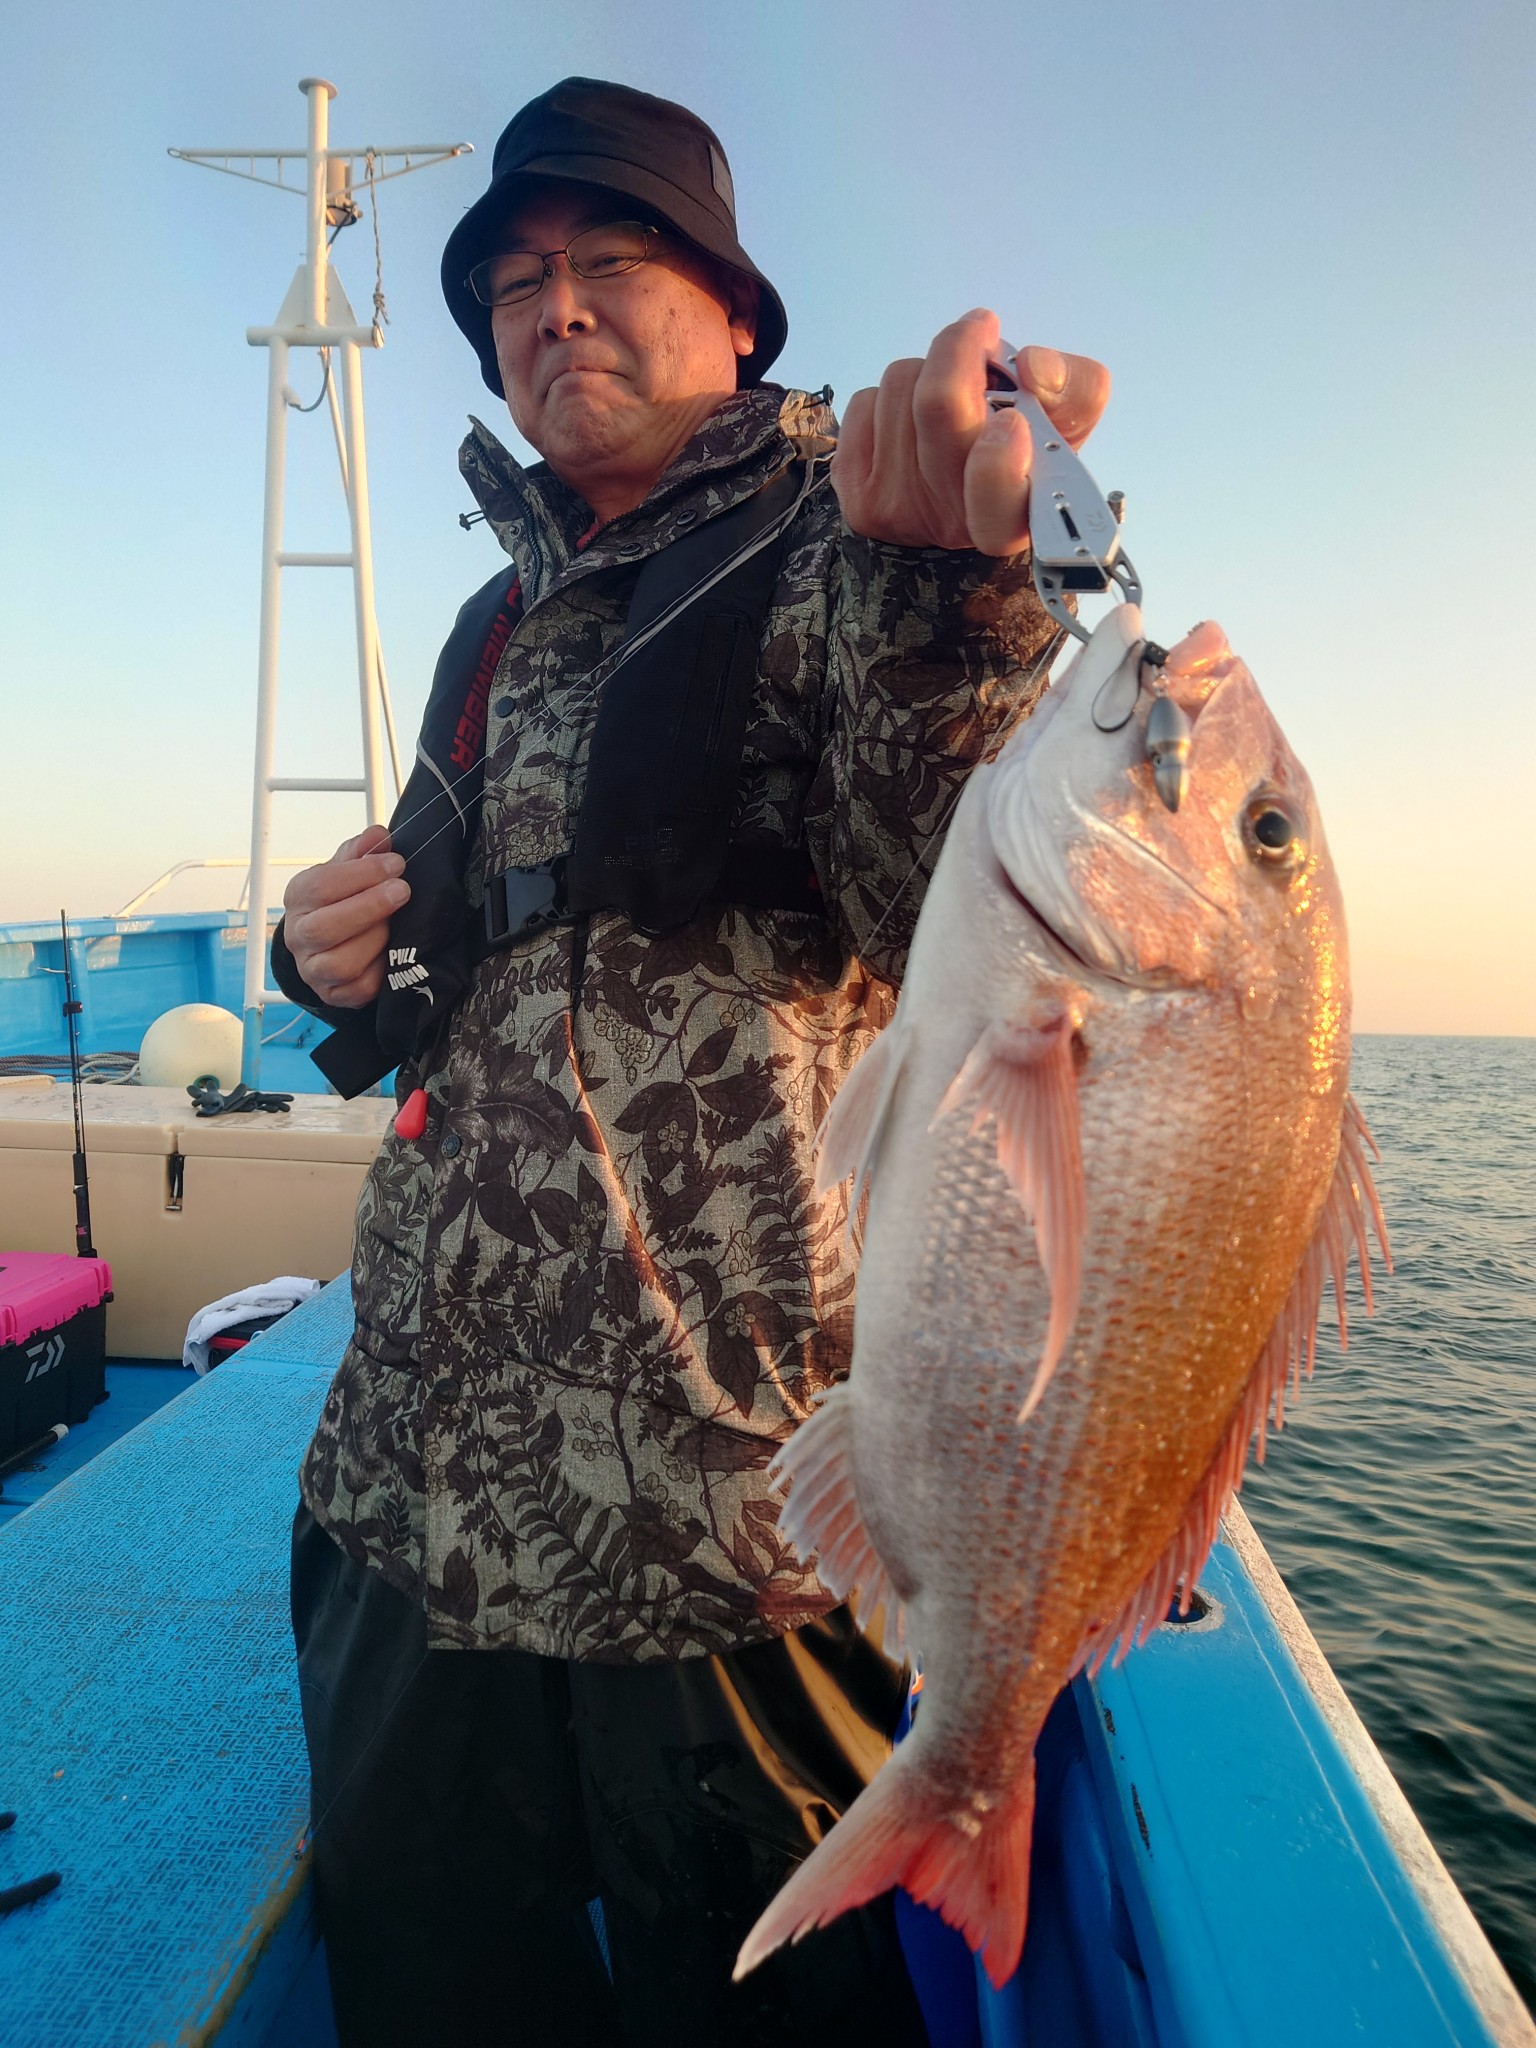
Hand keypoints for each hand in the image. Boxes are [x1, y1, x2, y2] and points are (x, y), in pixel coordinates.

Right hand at [281, 825, 409, 1007]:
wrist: (329, 943)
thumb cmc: (340, 899)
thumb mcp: (346, 869)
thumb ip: (360, 852)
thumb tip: (378, 835)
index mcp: (298, 898)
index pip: (321, 886)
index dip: (362, 874)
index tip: (396, 864)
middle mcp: (299, 936)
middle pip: (325, 928)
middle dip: (370, 907)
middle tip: (402, 890)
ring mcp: (314, 969)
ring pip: (342, 963)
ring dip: (376, 940)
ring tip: (395, 923)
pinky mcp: (335, 994)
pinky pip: (360, 988)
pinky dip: (381, 971)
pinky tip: (393, 952)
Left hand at [832, 309, 1110, 554]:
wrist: (946, 507)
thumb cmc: (1016, 462)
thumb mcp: (1065, 429)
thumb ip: (1076, 392)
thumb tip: (1033, 365)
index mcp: (1014, 519)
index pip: (998, 502)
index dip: (999, 463)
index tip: (1012, 422)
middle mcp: (950, 523)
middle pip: (941, 404)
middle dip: (960, 350)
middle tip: (980, 332)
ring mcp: (893, 509)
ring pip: (902, 384)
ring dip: (927, 373)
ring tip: (948, 400)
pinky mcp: (852, 491)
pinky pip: (865, 402)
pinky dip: (889, 398)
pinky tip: (909, 426)